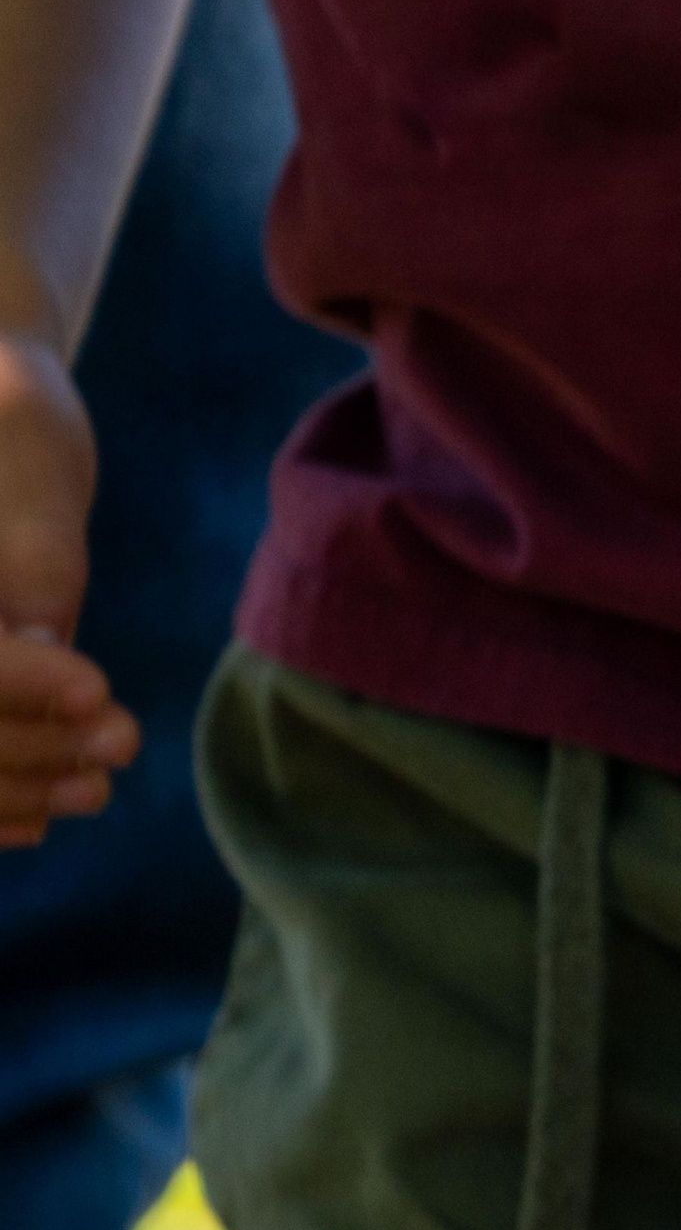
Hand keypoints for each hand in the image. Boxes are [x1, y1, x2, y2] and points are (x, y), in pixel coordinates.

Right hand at [0, 331, 124, 847]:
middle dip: (20, 743)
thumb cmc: (14, 418)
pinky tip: (43, 814)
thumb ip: (28, 556)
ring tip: (97, 786)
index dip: (16, 682)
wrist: (2, 415)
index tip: (99, 693)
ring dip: (6, 781)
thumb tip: (39, 641)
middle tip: (119, 741)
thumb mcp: (27, 450)